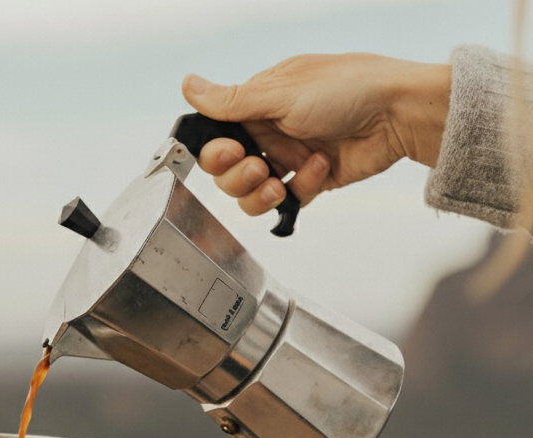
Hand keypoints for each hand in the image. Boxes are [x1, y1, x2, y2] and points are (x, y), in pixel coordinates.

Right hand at [182, 53, 450, 215]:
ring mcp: (289, 157)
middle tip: (257, 166)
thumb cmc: (349, 88)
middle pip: (228, 172)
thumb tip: (188, 86)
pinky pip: (288, 200)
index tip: (230, 151)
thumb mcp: (281, 92)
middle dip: (237, 177)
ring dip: (260, 193)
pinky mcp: (310, 181)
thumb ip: (231, 101)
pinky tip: (321, 167)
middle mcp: (270, 131)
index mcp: (258, 104)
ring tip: (279, 181)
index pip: (217, 138)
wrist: (399, 114)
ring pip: (252, 193)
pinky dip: (301, 189)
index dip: (217, 153)